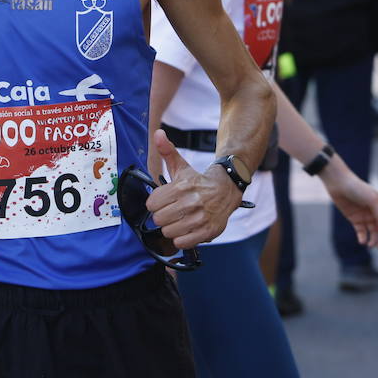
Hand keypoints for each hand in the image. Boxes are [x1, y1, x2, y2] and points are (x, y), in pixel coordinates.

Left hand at [145, 132, 238, 248]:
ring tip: (179, 220)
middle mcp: (191, 202)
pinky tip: (186, 229)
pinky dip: (182, 239)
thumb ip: (167, 151)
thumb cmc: (198, 181)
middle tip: (171, 212)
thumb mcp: (182, 166)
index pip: (152, 204)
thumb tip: (158, 134)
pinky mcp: (208, 232)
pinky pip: (183, 243)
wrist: (226, 190)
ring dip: (172, 228)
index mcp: (181, 187)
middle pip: (159, 219)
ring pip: (169, 232)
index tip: (162, 202)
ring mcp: (200, 218)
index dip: (155, 204)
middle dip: (162, 216)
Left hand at [319, 163, 377, 248]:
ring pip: (373, 233)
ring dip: (374, 241)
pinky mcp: (355, 219)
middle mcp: (376, 213)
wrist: (338, 183)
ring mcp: (365, 216)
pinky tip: (362, 241)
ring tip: (370, 245)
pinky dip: (363, 238)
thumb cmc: (357, 188)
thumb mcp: (372, 200)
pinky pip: (361, 232)